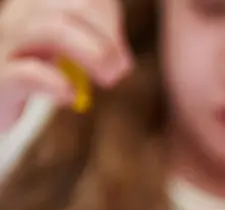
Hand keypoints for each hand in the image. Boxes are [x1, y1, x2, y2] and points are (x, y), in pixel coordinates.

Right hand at [0, 0, 131, 128]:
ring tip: (106, 80)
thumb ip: (90, 44)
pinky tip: (70, 95)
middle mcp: (18, 17)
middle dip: (107, 40)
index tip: (120, 50)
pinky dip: (57, 84)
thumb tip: (121, 62)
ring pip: (50, 30)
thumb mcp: (59, 49)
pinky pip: (28, 73)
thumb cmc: (28, 73)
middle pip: (72, 9)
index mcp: (35, 6)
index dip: (109, 16)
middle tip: (119, 71)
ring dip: (92, 54)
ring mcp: (5, 46)